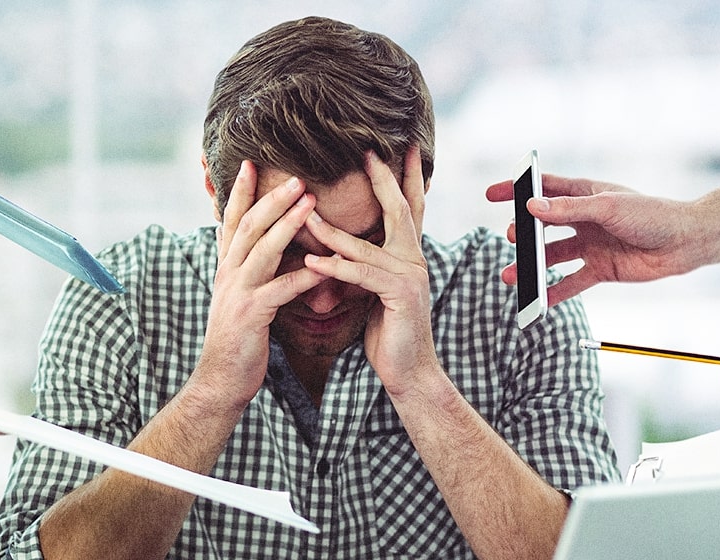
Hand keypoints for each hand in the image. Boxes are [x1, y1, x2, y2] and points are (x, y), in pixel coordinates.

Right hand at [194, 161, 323, 405]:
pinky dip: (304, 276)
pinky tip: (325, 266)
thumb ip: (245, 268)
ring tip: (311, 202)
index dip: (240, 191)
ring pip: (263, 250)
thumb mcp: (238, 296)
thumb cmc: (238, 338)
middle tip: (296, 175)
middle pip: (249, 226)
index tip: (251, 163)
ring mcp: (237, 293)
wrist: (220, 379)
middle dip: (272, 198)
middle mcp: (228, 274)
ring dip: (287, 224)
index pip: (232, 220)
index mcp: (226, 267)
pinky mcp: (251, 315)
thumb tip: (252, 243)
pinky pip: (281, 289)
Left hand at [303, 148, 438, 394]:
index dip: (404, 177)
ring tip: (305, 213)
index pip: (408, 207)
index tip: (400, 147)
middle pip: (399, 210)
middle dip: (383, 179)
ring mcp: (411, 276)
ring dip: (332, 231)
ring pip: (366, 245)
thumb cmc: (388, 332)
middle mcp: (414, 259)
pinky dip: (334, 268)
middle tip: (368, 151)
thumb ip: (362, 266)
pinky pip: (361, 276)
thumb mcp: (373, 292)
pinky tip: (311, 262)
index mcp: (409, 255)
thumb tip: (336, 249)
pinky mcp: (399, 296)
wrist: (409, 371)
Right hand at [485, 174, 696, 305]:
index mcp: (585, 194)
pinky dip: (554, 292)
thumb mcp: (607, 207)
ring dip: (531, 266)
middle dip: (523, 233)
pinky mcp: (600, 269)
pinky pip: (571, 282)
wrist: (685, 243)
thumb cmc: (652, 215)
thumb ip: (569, 209)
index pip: (543, 189)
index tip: (491, 194)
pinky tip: (537, 300)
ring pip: (552, 256)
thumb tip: (531, 207)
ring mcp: (590, 245)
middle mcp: (584, 219)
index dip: (517, 190)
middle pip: (543, 225)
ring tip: (511, 275)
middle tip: (511, 238)